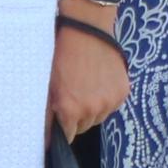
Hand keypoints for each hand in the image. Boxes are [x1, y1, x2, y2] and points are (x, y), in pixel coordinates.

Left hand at [48, 12, 129, 137]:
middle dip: (76, 118)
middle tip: (71, 97)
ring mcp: (109, 101)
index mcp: (70, 109)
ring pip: (98, 117)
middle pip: (83, 128)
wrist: (86, 30)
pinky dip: (105, 99)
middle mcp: (92, 109)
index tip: (59, 120)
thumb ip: (46, 112)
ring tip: (85, 87)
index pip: (65, 137)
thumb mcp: (48, 84)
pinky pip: (111, 106)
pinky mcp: (122, 92)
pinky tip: (98, 82)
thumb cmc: (62, 54)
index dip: (60, 129)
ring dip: (91, 109)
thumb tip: (45, 138)